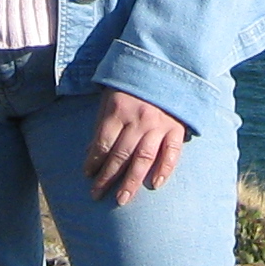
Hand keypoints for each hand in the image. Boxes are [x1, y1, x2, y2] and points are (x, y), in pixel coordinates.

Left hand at [85, 89, 184, 204]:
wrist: (164, 66)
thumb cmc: (131, 85)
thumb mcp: (110, 98)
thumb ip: (102, 124)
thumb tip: (90, 152)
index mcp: (118, 110)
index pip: (103, 143)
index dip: (94, 161)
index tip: (88, 175)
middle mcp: (138, 119)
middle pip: (121, 154)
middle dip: (107, 177)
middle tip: (97, 195)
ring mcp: (159, 124)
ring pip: (143, 158)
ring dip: (132, 181)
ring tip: (122, 199)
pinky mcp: (176, 127)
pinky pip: (171, 152)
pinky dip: (165, 169)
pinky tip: (156, 184)